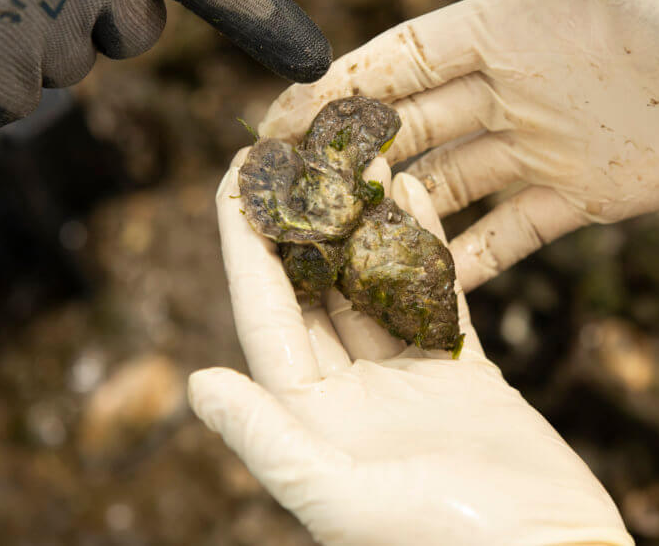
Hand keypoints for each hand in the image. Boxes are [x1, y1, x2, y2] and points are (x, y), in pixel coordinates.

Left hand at [187, 150, 631, 545]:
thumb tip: (196, 380)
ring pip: (374, 284)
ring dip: (363, 224)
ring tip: (355, 160)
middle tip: (298, 153)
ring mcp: (406, 380)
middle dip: (304, 221)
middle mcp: (349, 395)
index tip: (236, 175)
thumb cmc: (451, 543)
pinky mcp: (462, 373)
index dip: (245, 243)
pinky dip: (425, 247)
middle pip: (314, 290)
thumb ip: (270, 439)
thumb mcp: (343, 496)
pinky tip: (413, 194)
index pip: (265, 314)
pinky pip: (435, 297)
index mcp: (310, 420)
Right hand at [260, 0, 658, 291]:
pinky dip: (471, 260)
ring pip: (450, 186)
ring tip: (346, 249)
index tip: (281, 117)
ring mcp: (542, 147)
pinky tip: (426, 286)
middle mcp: (512, 89)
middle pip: (412, 128)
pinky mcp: (581, 198)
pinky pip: (511, 235)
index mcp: (503, 29)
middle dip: (353, 158)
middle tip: (295, 198)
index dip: (339, 87)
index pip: (400, 61)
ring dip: (400, 213)